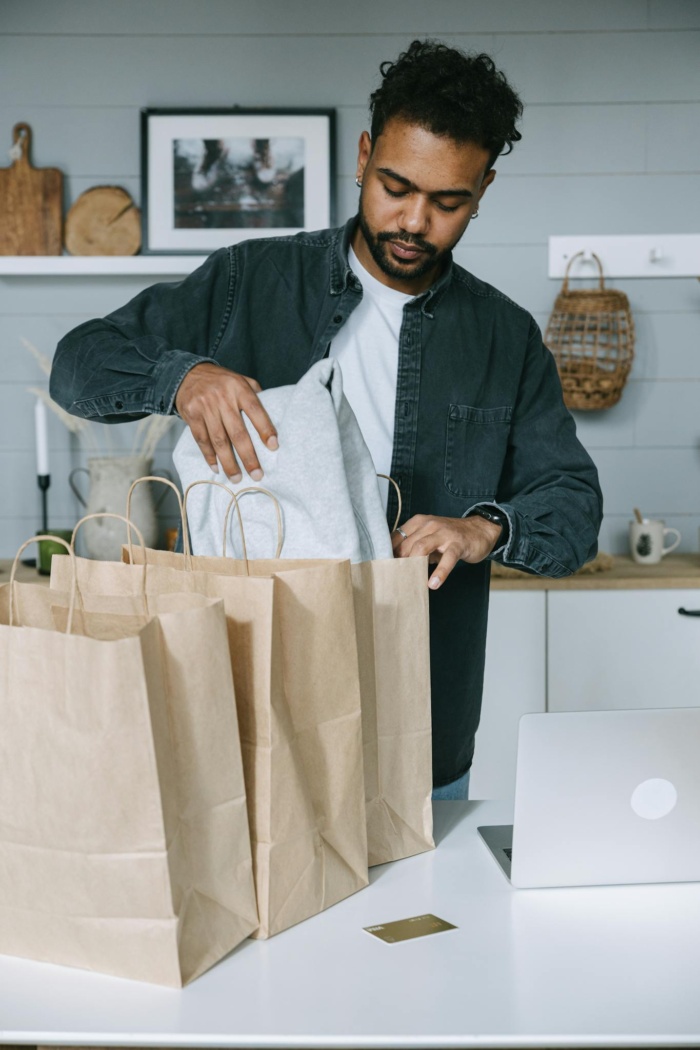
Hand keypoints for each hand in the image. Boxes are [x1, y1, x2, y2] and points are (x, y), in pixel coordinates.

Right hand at [174, 362, 277, 481]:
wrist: (187, 374)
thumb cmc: (221, 381)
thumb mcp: (240, 379)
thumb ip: (255, 394)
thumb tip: (273, 412)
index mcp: (239, 388)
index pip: (256, 410)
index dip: (265, 429)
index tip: (274, 446)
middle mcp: (222, 398)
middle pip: (237, 432)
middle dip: (248, 456)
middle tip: (257, 475)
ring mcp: (205, 407)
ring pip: (219, 440)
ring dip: (229, 462)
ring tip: (237, 478)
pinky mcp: (191, 415)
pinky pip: (202, 440)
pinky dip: (209, 456)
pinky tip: (217, 468)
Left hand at [392, 513, 502, 589]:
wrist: (480, 530)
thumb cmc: (450, 537)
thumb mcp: (429, 537)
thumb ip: (414, 547)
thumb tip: (395, 565)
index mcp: (419, 522)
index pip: (397, 537)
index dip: (389, 553)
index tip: (383, 568)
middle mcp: (429, 524)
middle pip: (407, 544)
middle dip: (399, 562)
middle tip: (394, 579)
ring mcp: (444, 533)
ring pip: (421, 547)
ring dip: (413, 565)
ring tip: (409, 580)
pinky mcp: (457, 544)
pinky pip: (447, 559)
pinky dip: (439, 572)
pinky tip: (433, 584)